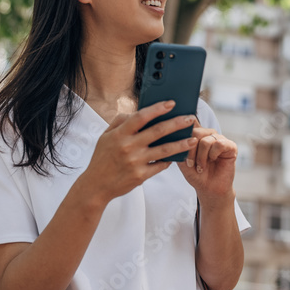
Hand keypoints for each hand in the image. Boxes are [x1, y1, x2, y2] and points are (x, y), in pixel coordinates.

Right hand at [80, 100, 197, 204]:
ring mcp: (135, 162)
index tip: (171, 103)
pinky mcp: (141, 176)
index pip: (141, 117)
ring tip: (193, 139)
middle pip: (158, 131)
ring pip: (164, 150)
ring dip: (181, 144)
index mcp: (119, 134)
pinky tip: (178, 155)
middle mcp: (128, 147)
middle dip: (177, 123)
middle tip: (191, 118)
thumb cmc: (102, 158)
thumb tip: (137, 111)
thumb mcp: (105, 136)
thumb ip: (120, 121)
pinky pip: (160, 165)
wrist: (96, 186)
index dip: (157, 108)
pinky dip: (169, 160)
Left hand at [177, 121, 237, 204]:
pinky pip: (219, 144)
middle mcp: (208, 134)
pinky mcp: (230, 146)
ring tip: (201, 167)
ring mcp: (220, 139)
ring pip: (206, 140)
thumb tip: (175, 134)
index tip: (178, 125)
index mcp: (196, 135)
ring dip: (201, 157)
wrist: (209, 189)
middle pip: (195, 131)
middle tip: (190, 164)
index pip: (190, 121)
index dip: (185, 122)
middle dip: (190, 151)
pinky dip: (213, 154)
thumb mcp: (182, 161)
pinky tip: (213, 160)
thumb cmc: (196, 174)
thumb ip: (179, 147)